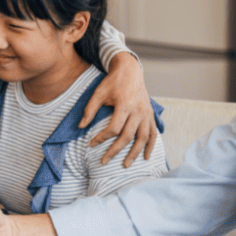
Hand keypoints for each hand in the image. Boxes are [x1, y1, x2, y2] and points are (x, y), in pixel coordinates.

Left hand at [81, 52, 156, 166]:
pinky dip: (151, 146)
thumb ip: (90, 109)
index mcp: (124, 105)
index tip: (91, 144)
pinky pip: (154, 133)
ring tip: (126, 165)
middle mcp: (138, 111)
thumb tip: (81, 126)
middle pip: (127, 136)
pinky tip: (146, 157)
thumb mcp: (98, 92)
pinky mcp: (150, 115)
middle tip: (104, 161)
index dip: (102, 138)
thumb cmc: (113, 82)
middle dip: (115, 151)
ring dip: (135, 153)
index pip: (113, 128)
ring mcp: (146, 113)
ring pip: (143, 138)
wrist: (130, 70)